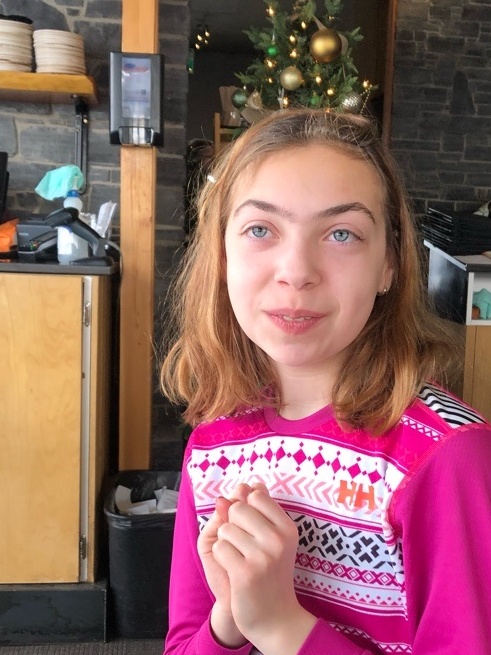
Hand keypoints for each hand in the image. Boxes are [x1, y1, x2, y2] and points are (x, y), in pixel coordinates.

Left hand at [212, 488, 315, 654]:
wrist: (274, 617)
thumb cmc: (268, 573)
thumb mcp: (268, 538)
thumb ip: (252, 510)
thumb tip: (238, 487)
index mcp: (287, 527)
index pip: (255, 494)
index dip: (245, 509)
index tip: (253, 530)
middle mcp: (279, 538)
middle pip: (237, 508)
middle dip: (233, 525)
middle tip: (246, 549)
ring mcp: (264, 555)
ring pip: (226, 528)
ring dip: (226, 544)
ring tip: (241, 561)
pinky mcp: (246, 572)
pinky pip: (220, 547)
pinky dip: (222, 558)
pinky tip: (235, 571)